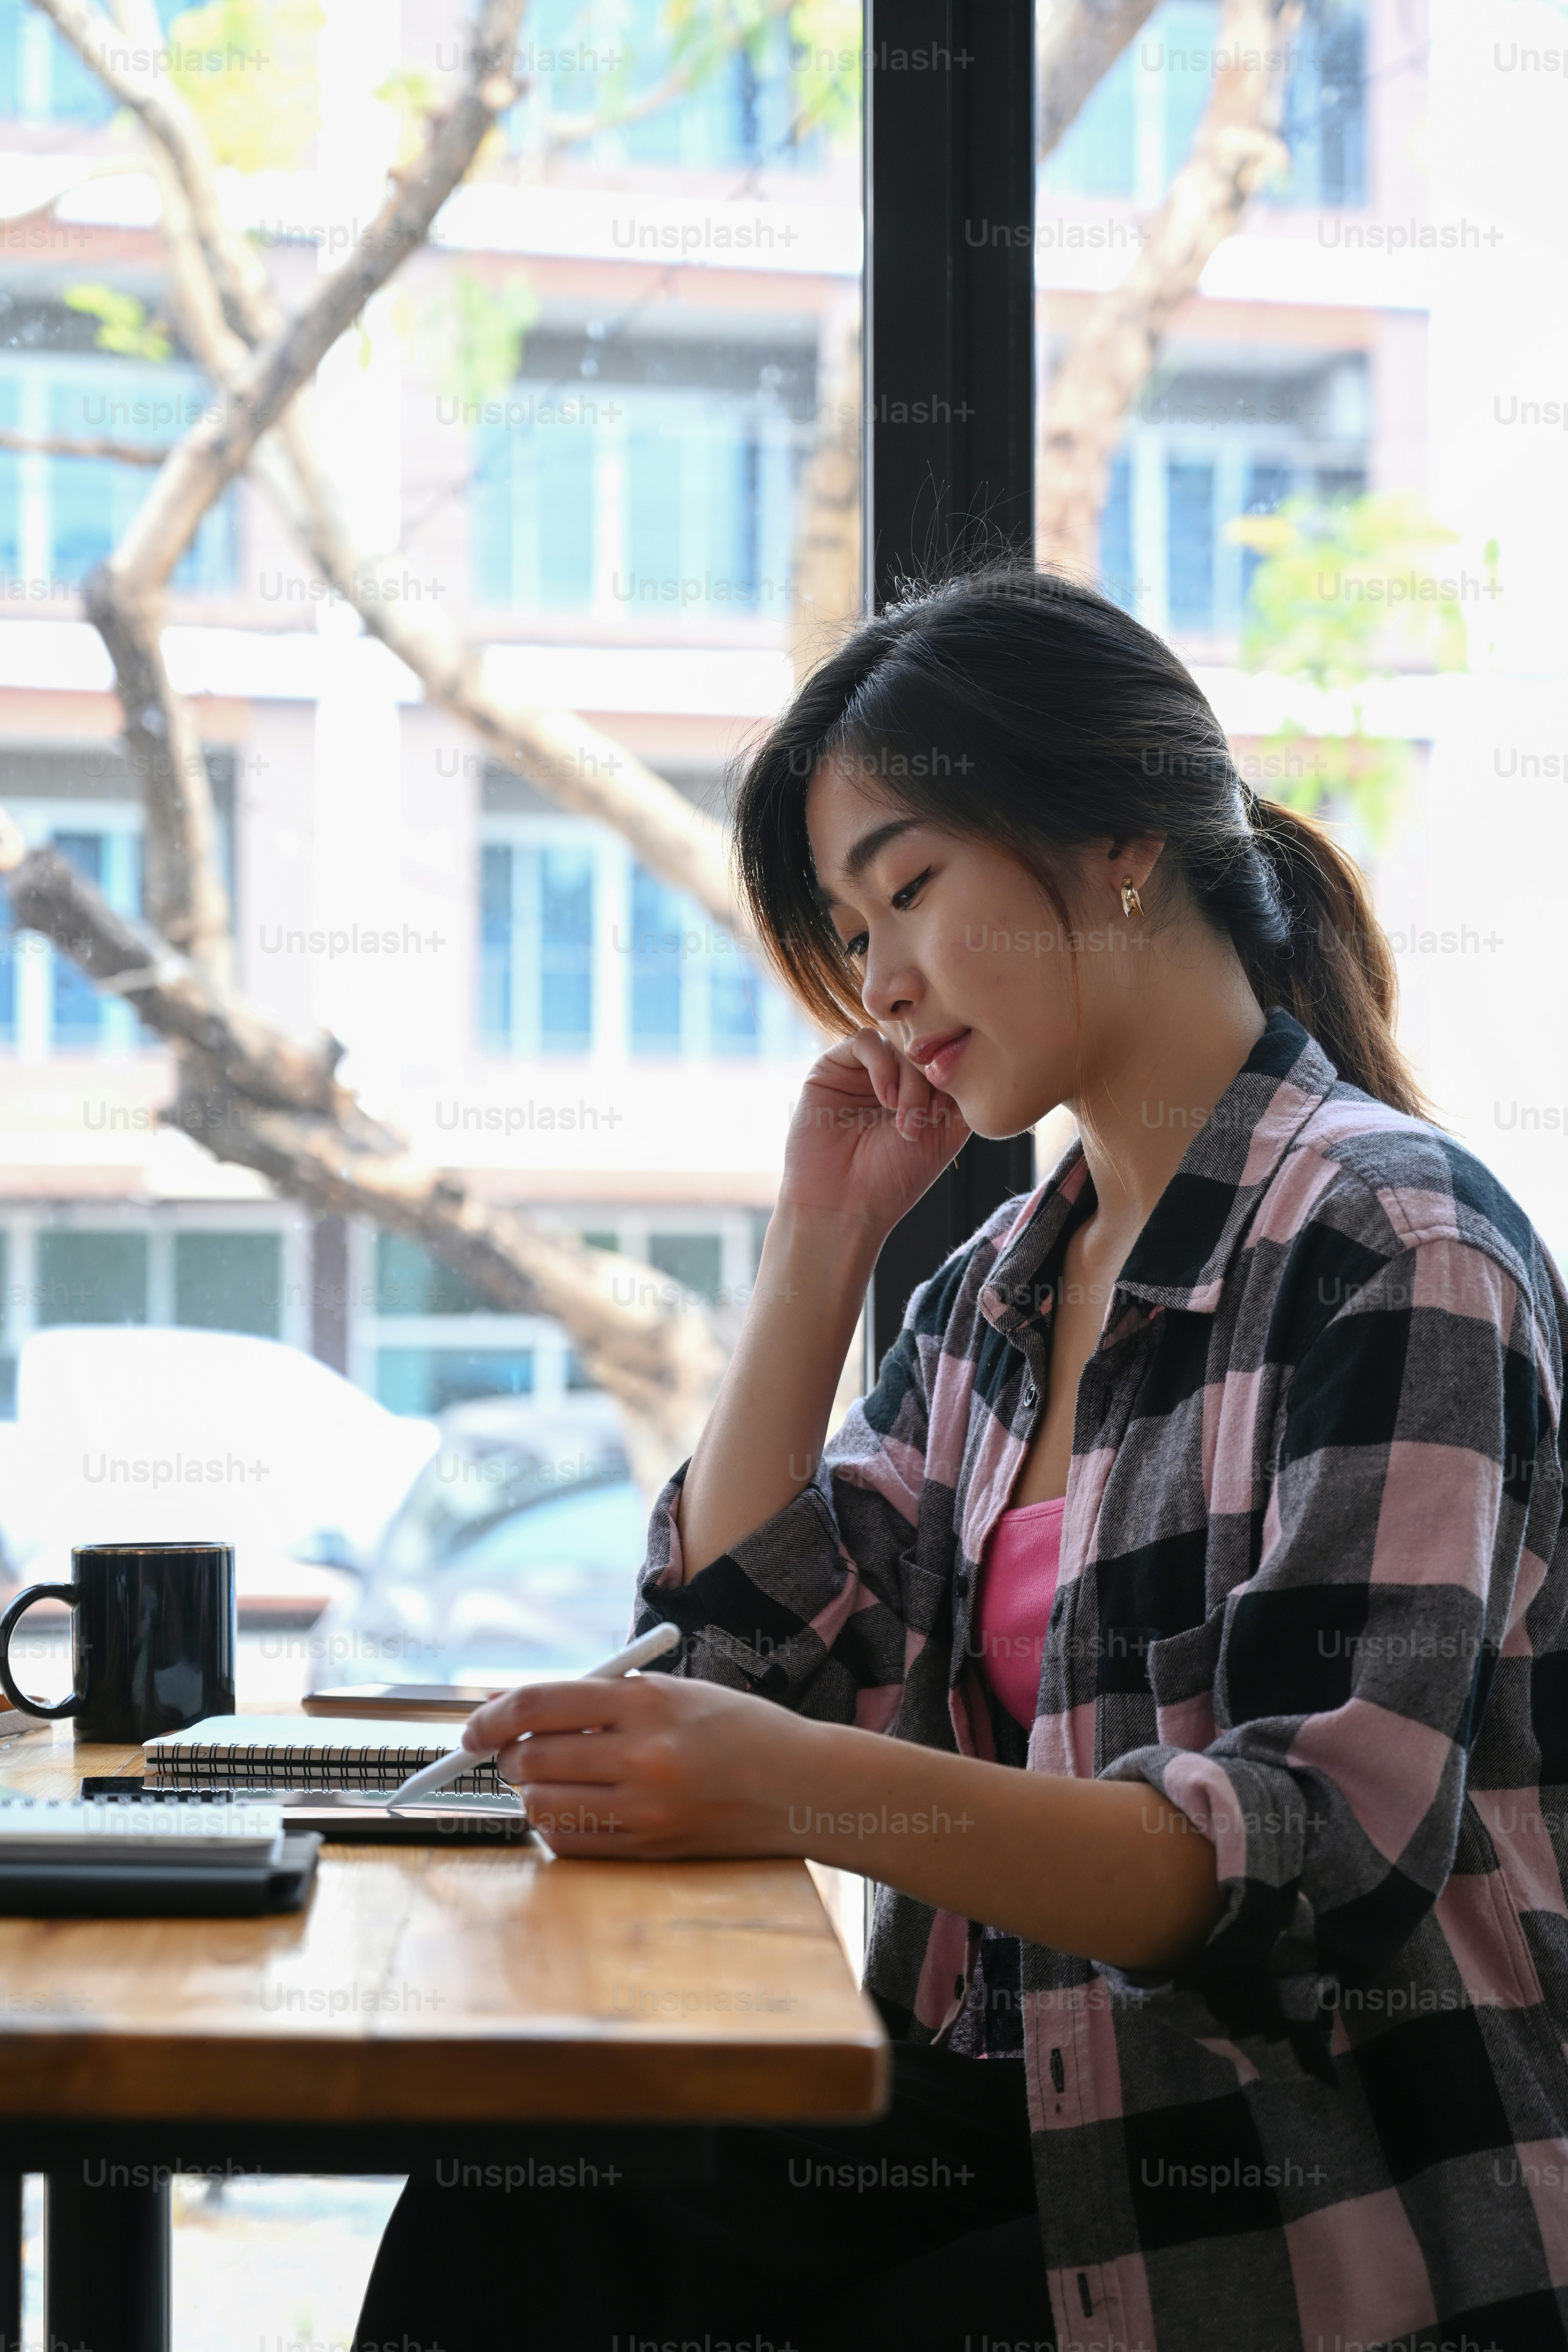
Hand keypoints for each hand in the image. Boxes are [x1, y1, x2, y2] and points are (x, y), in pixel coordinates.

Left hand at [464, 1672, 817, 1857]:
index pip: (541, 1704)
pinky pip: (571, 1843)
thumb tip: (525, 1715)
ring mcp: (646, 1807)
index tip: (472, 1727)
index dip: (492, 1715)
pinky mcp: (651, 1847)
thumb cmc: (737, 1730)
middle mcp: (642, 1755)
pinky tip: (572, 1809)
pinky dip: (555, 1826)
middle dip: (509, 1756)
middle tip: (517, 1753)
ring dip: (531, 1793)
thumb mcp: (673, 1693)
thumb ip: (603, 1701)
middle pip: (532, 1758)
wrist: (802, 1785)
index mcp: (646, 1702)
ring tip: (550, 1781)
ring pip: (543, 1805)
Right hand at [778, 1029, 968, 1235]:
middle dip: (930, 1080)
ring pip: (897, 1043)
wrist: (843, 1204)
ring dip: (909, 1079)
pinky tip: (885, 1099)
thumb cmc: (894, 1178)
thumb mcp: (945, 1133)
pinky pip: (865, 1040)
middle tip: (926, 1119)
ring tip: (904, 1119)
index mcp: (919, 1092)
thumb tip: (964, 1050)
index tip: (948, 1111)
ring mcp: (862, 1071)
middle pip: (923, 1047)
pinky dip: (883, 1066)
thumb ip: (958, 1092)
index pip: (943, 1056)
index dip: (951, 1073)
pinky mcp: (832, 1067)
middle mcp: (891, 1078)